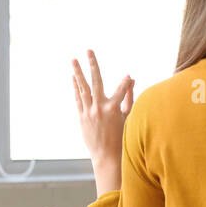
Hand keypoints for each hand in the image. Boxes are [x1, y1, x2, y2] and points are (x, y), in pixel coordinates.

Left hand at [71, 49, 133, 169]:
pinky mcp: (81, 117)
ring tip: (73, 60)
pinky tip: (73, 78)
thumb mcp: (128, 117)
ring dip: (78, 73)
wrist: (107, 155)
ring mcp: (88, 112)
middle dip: (93, 65)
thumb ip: (129, 97)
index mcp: (113, 109)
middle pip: (96, 82)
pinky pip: (78, 99)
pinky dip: (76, 88)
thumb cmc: (122, 136)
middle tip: (89, 51)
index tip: (128, 77)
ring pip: (82, 88)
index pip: (121, 89)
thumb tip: (131, 80)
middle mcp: (99, 108)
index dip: (126, 83)